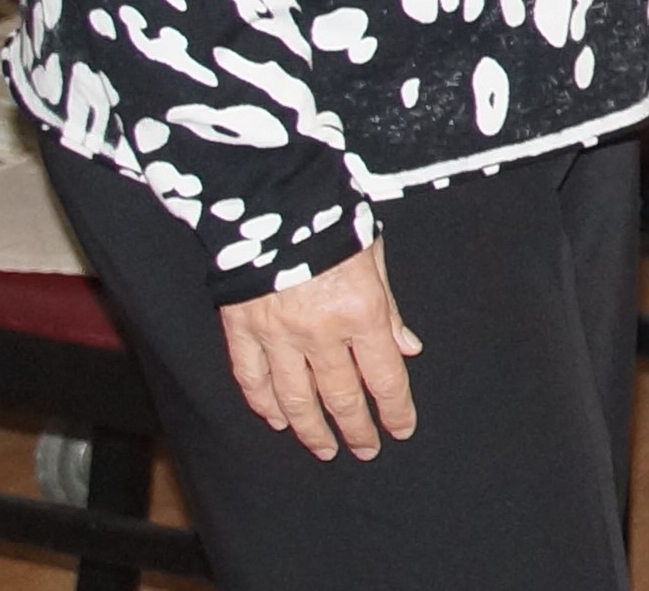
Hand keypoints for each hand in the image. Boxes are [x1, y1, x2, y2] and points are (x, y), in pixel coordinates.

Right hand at [218, 240, 419, 460]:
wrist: (273, 199)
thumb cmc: (332, 222)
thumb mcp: (374, 256)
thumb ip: (390, 309)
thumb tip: (408, 349)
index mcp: (361, 311)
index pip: (384, 377)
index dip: (394, 410)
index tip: (401, 431)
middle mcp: (320, 331)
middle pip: (341, 396)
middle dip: (356, 428)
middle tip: (365, 449)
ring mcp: (276, 334)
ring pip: (295, 398)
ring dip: (311, 429)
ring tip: (325, 448)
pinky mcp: (241, 329)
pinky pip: (252, 379)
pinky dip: (264, 404)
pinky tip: (277, 421)